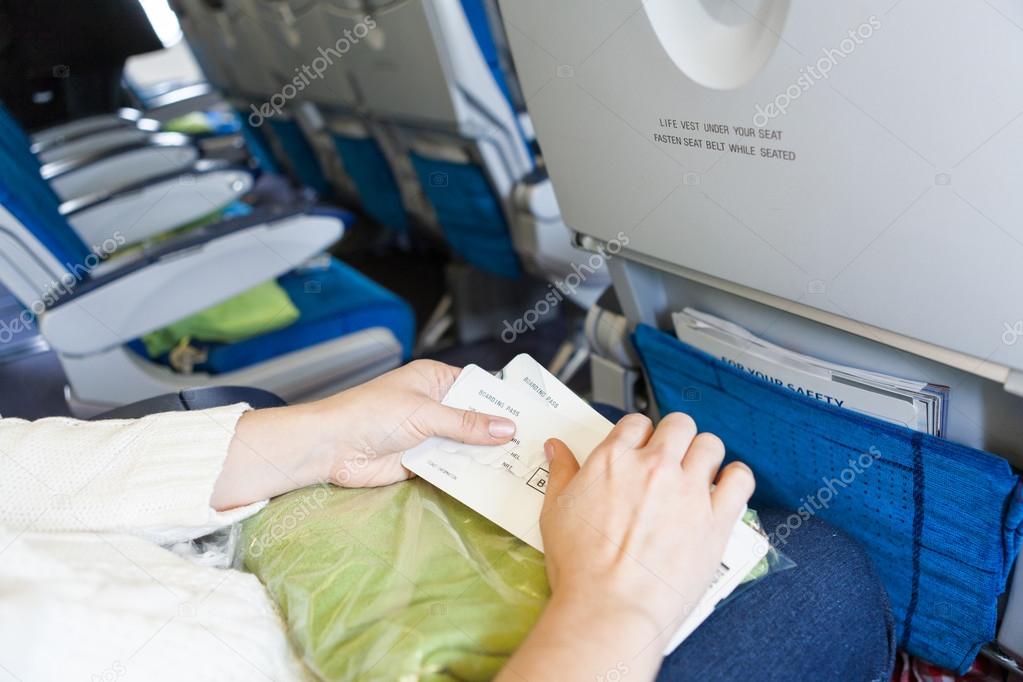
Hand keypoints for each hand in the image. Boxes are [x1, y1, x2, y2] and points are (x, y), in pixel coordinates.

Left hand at [211, 360, 516, 508]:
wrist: (331, 447)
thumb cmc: (372, 414)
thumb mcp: (425, 413)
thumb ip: (466, 424)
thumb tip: (507, 428)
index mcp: (435, 380)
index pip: (478, 388)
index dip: (503, 401)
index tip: (533, 414)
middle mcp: (435, 406)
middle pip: (475, 419)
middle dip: (499, 432)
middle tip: (535, 446)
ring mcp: (429, 435)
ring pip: (466, 445)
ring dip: (486, 455)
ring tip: (523, 466)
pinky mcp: (421, 461)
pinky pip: (451, 466)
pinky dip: (468, 473)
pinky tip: (494, 481)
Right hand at [498, 413, 753, 681]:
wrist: (610, 608)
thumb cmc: (580, 567)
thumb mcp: (555, 512)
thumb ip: (561, 473)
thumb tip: (557, 448)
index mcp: (614, 460)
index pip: (636, 423)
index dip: (640, 435)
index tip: (641, 449)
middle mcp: (654, 466)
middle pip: (679, 425)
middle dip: (676, 437)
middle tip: (672, 458)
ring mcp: (688, 490)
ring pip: (711, 444)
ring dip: (705, 454)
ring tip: (699, 473)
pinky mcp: (716, 519)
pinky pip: (740, 479)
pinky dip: (736, 478)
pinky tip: (726, 488)